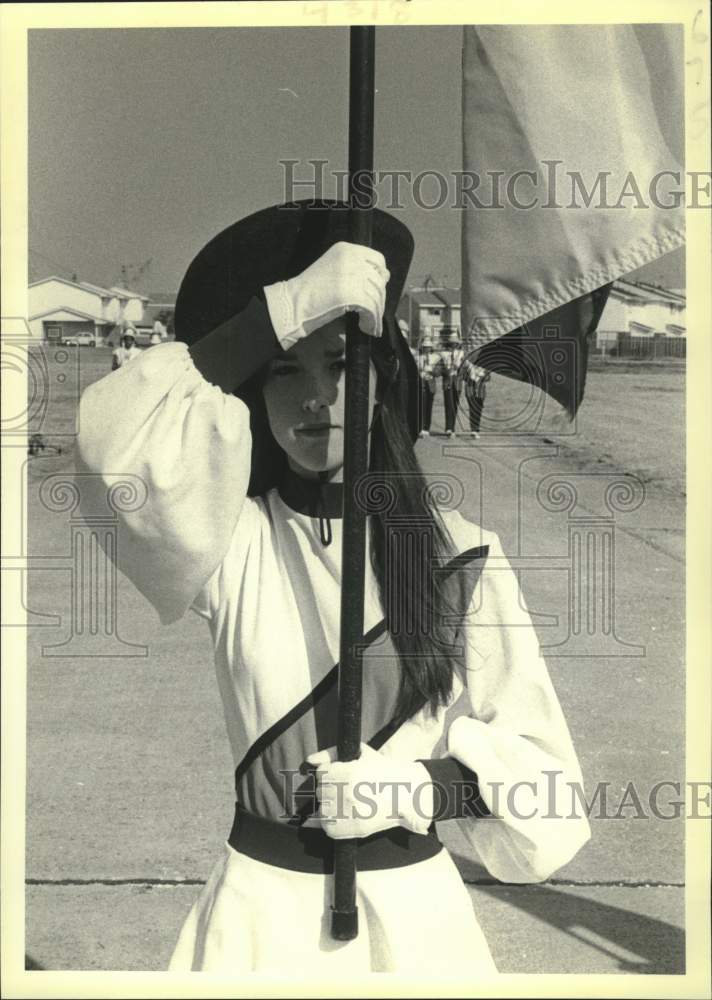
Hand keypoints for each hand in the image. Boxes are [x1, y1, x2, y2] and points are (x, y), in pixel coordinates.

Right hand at [264, 242, 389, 349]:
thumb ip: (355, 270)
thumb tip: (384, 277)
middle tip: (374, 313)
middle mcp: (352, 257)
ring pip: (376, 296)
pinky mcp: (352, 293)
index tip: (380, 288)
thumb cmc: (310, 291)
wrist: (293, 303)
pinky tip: (365, 328)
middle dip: (379, 299)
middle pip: (378, 280)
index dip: (381, 276)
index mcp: (346, 249)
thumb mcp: (333, 270)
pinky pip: (371, 309)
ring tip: (370, 325)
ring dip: (376, 314)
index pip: (377, 259)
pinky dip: (371, 322)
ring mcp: (352, 274)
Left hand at [305, 743, 433, 839]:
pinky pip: (329, 828)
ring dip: (331, 805)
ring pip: (323, 810)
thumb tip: (309, 760)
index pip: (321, 774)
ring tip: (347, 801)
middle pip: (321, 791)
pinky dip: (333, 823)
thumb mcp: (360, 753)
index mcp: (349, 773)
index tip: (342, 775)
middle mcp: (349, 793)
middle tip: (347, 788)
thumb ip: (330, 753)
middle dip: (331, 789)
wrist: (407, 793)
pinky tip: (345, 814)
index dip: (331, 773)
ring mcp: (352, 813)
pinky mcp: (355, 829)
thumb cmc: (382, 770)